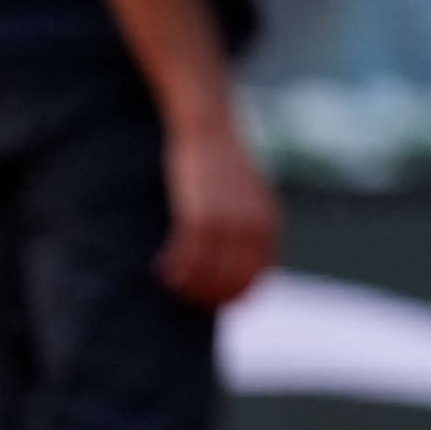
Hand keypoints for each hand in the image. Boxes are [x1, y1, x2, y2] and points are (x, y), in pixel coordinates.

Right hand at [158, 122, 278, 307]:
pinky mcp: (198, 215)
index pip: (255, 279)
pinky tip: (162, 267)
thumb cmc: (224, 164)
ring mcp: (226, 222)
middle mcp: (252, 228)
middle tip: (185, 296)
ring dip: (186, 286)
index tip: (211, 302)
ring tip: (171, 283)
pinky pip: (187, 257)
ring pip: (207, 274)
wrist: (209, 127)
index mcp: (269, 225)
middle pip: (230, 283)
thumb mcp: (248, 197)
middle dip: (206, 297)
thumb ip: (249, 228)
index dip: (232, 297)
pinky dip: (174, 269)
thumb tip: (235, 263)